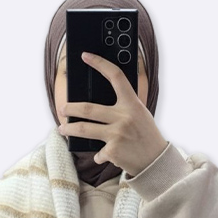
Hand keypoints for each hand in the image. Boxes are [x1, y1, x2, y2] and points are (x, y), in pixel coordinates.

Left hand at [58, 51, 167, 176]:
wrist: (156, 161)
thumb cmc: (146, 136)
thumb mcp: (140, 115)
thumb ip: (123, 107)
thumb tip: (96, 106)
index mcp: (132, 103)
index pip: (115, 76)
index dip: (99, 63)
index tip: (86, 56)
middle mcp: (124, 117)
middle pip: (88, 108)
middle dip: (70, 108)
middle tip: (62, 109)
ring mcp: (117, 134)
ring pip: (84, 129)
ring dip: (69, 129)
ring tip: (62, 129)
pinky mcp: (112, 151)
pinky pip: (97, 152)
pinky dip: (98, 155)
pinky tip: (102, 156)